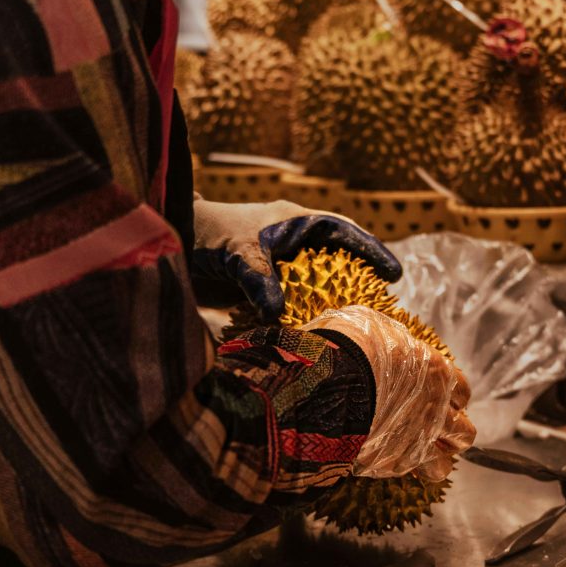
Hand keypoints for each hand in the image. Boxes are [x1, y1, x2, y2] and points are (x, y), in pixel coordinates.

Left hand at [190, 198, 401, 321]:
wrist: (171, 243)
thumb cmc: (207, 235)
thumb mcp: (236, 251)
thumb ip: (259, 278)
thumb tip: (278, 314)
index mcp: (295, 224)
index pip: (344, 232)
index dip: (371, 251)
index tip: (394, 274)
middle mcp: (294, 246)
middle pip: (339, 265)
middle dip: (360, 286)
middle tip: (383, 311)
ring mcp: (281, 271)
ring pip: (318, 290)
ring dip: (334, 309)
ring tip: (358, 332)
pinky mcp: (265, 293)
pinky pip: (294, 309)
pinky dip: (305, 323)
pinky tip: (317, 342)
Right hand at [301, 306, 475, 481]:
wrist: (330, 380)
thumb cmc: (350, 345)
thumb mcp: (372, 324)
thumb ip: (389, 338)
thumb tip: (384, 338)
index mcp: (436, 374)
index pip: (462, 392)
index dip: (451, 396)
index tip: (438, 397)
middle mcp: (435, 411)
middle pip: (464, 434)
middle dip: (451, 434)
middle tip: (432, 431)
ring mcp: (415, 441)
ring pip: (442, 466)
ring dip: (431, 461)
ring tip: (413, 454)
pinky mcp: (389, 464)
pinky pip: (402, 473)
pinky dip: (393, 467)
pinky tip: (379, 457)